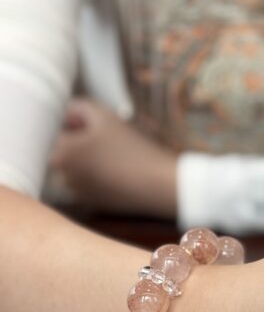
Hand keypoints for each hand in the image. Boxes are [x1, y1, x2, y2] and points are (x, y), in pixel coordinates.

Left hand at [51, 98, 176, 216]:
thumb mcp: (103, 116)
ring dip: (89, 161)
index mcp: (60, 154)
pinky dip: (98, 177)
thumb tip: (68, 115)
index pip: (60, 131)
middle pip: (66, 151)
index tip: (99, 129)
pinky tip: (118, 173)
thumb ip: (78, 107)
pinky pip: (88, 184)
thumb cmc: (130, 147)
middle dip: (81, 144)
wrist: (156, 184)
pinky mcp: (92, 204)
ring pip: (76, 168)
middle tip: (108, 142)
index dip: (79, 125)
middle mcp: (62, 177)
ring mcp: (77, 193)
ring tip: (115, 158)